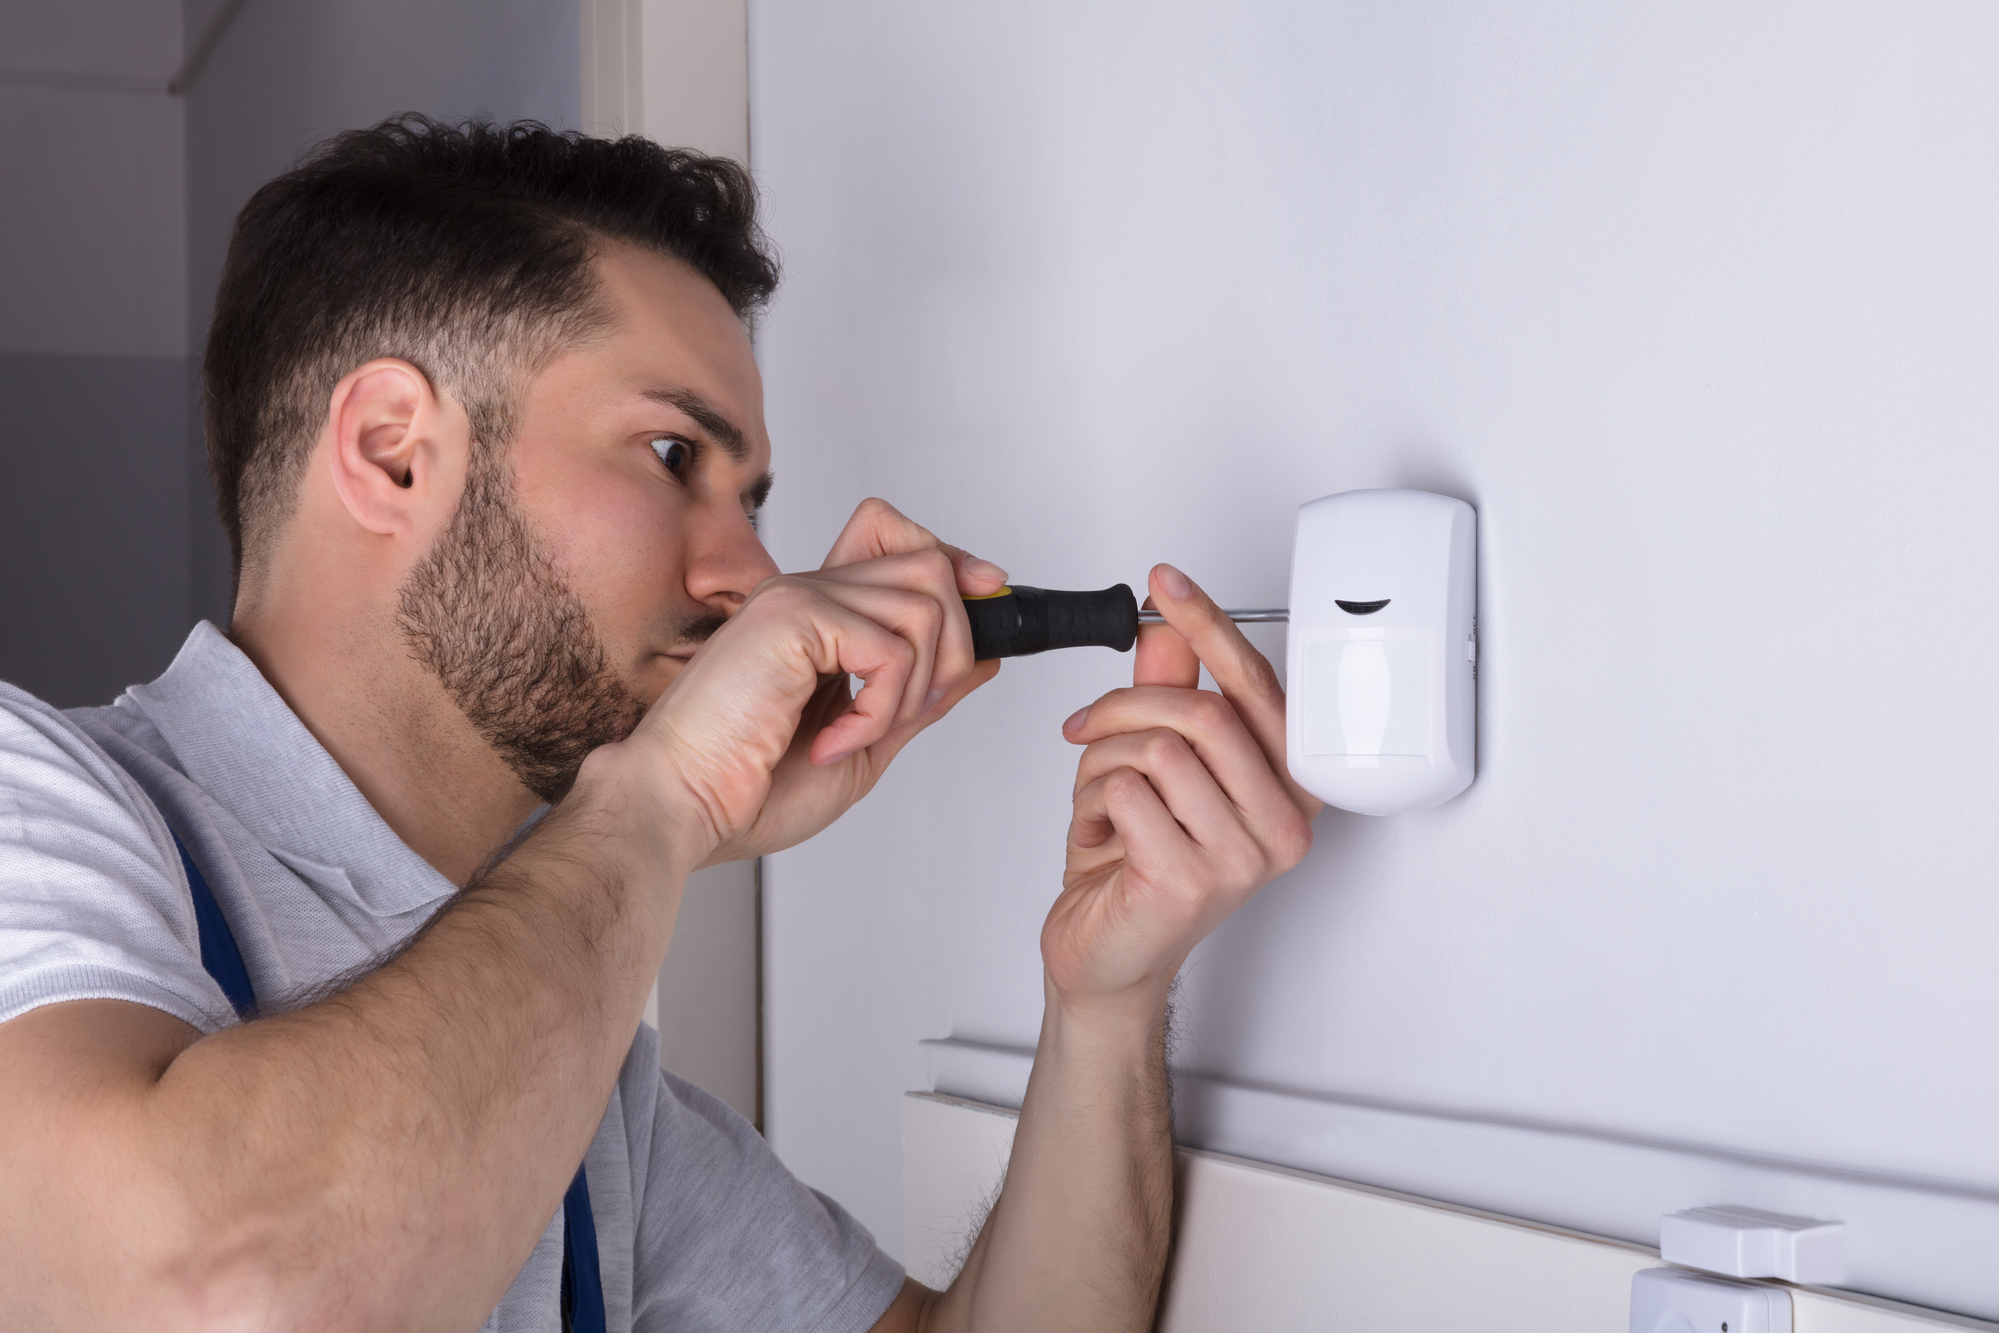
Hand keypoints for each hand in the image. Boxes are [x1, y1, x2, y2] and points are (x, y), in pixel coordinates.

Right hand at [607, 499, 1005, 868]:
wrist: (682, 807)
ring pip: (925, 599)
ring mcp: (799, 598)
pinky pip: (892, 646)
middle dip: (956, 638)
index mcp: (817, 617)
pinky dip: (881, 707)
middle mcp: (807, 594)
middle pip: (927, 557)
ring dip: (918, 685)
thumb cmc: (747, 788)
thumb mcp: (864, 743)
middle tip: (914, 710)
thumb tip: (982, 657)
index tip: (987, 593)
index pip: (898, 540)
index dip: (953, 559)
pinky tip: (834, 741)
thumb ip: (918, 696)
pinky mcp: (794, 618)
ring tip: (864, 734)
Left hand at [1045, 564, 1320, 1013]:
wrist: (1106, 955)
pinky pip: (1128, 793)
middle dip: (1126, 707)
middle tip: (1088, 726)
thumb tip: (1166, 627)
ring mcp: (1242, 858)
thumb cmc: (1135, 867)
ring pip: (1158, 750)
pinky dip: (1093, 803)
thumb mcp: (1153, 764)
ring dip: (1101, 764)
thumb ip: (1169, 692)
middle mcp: (1282, 825)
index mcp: (1291, 789)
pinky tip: (1100, 834)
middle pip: (1203, 713)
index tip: (1166, 584)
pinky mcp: (1190, 881)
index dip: (1209, 626)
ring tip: (1098, 798)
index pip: (1259, 688)